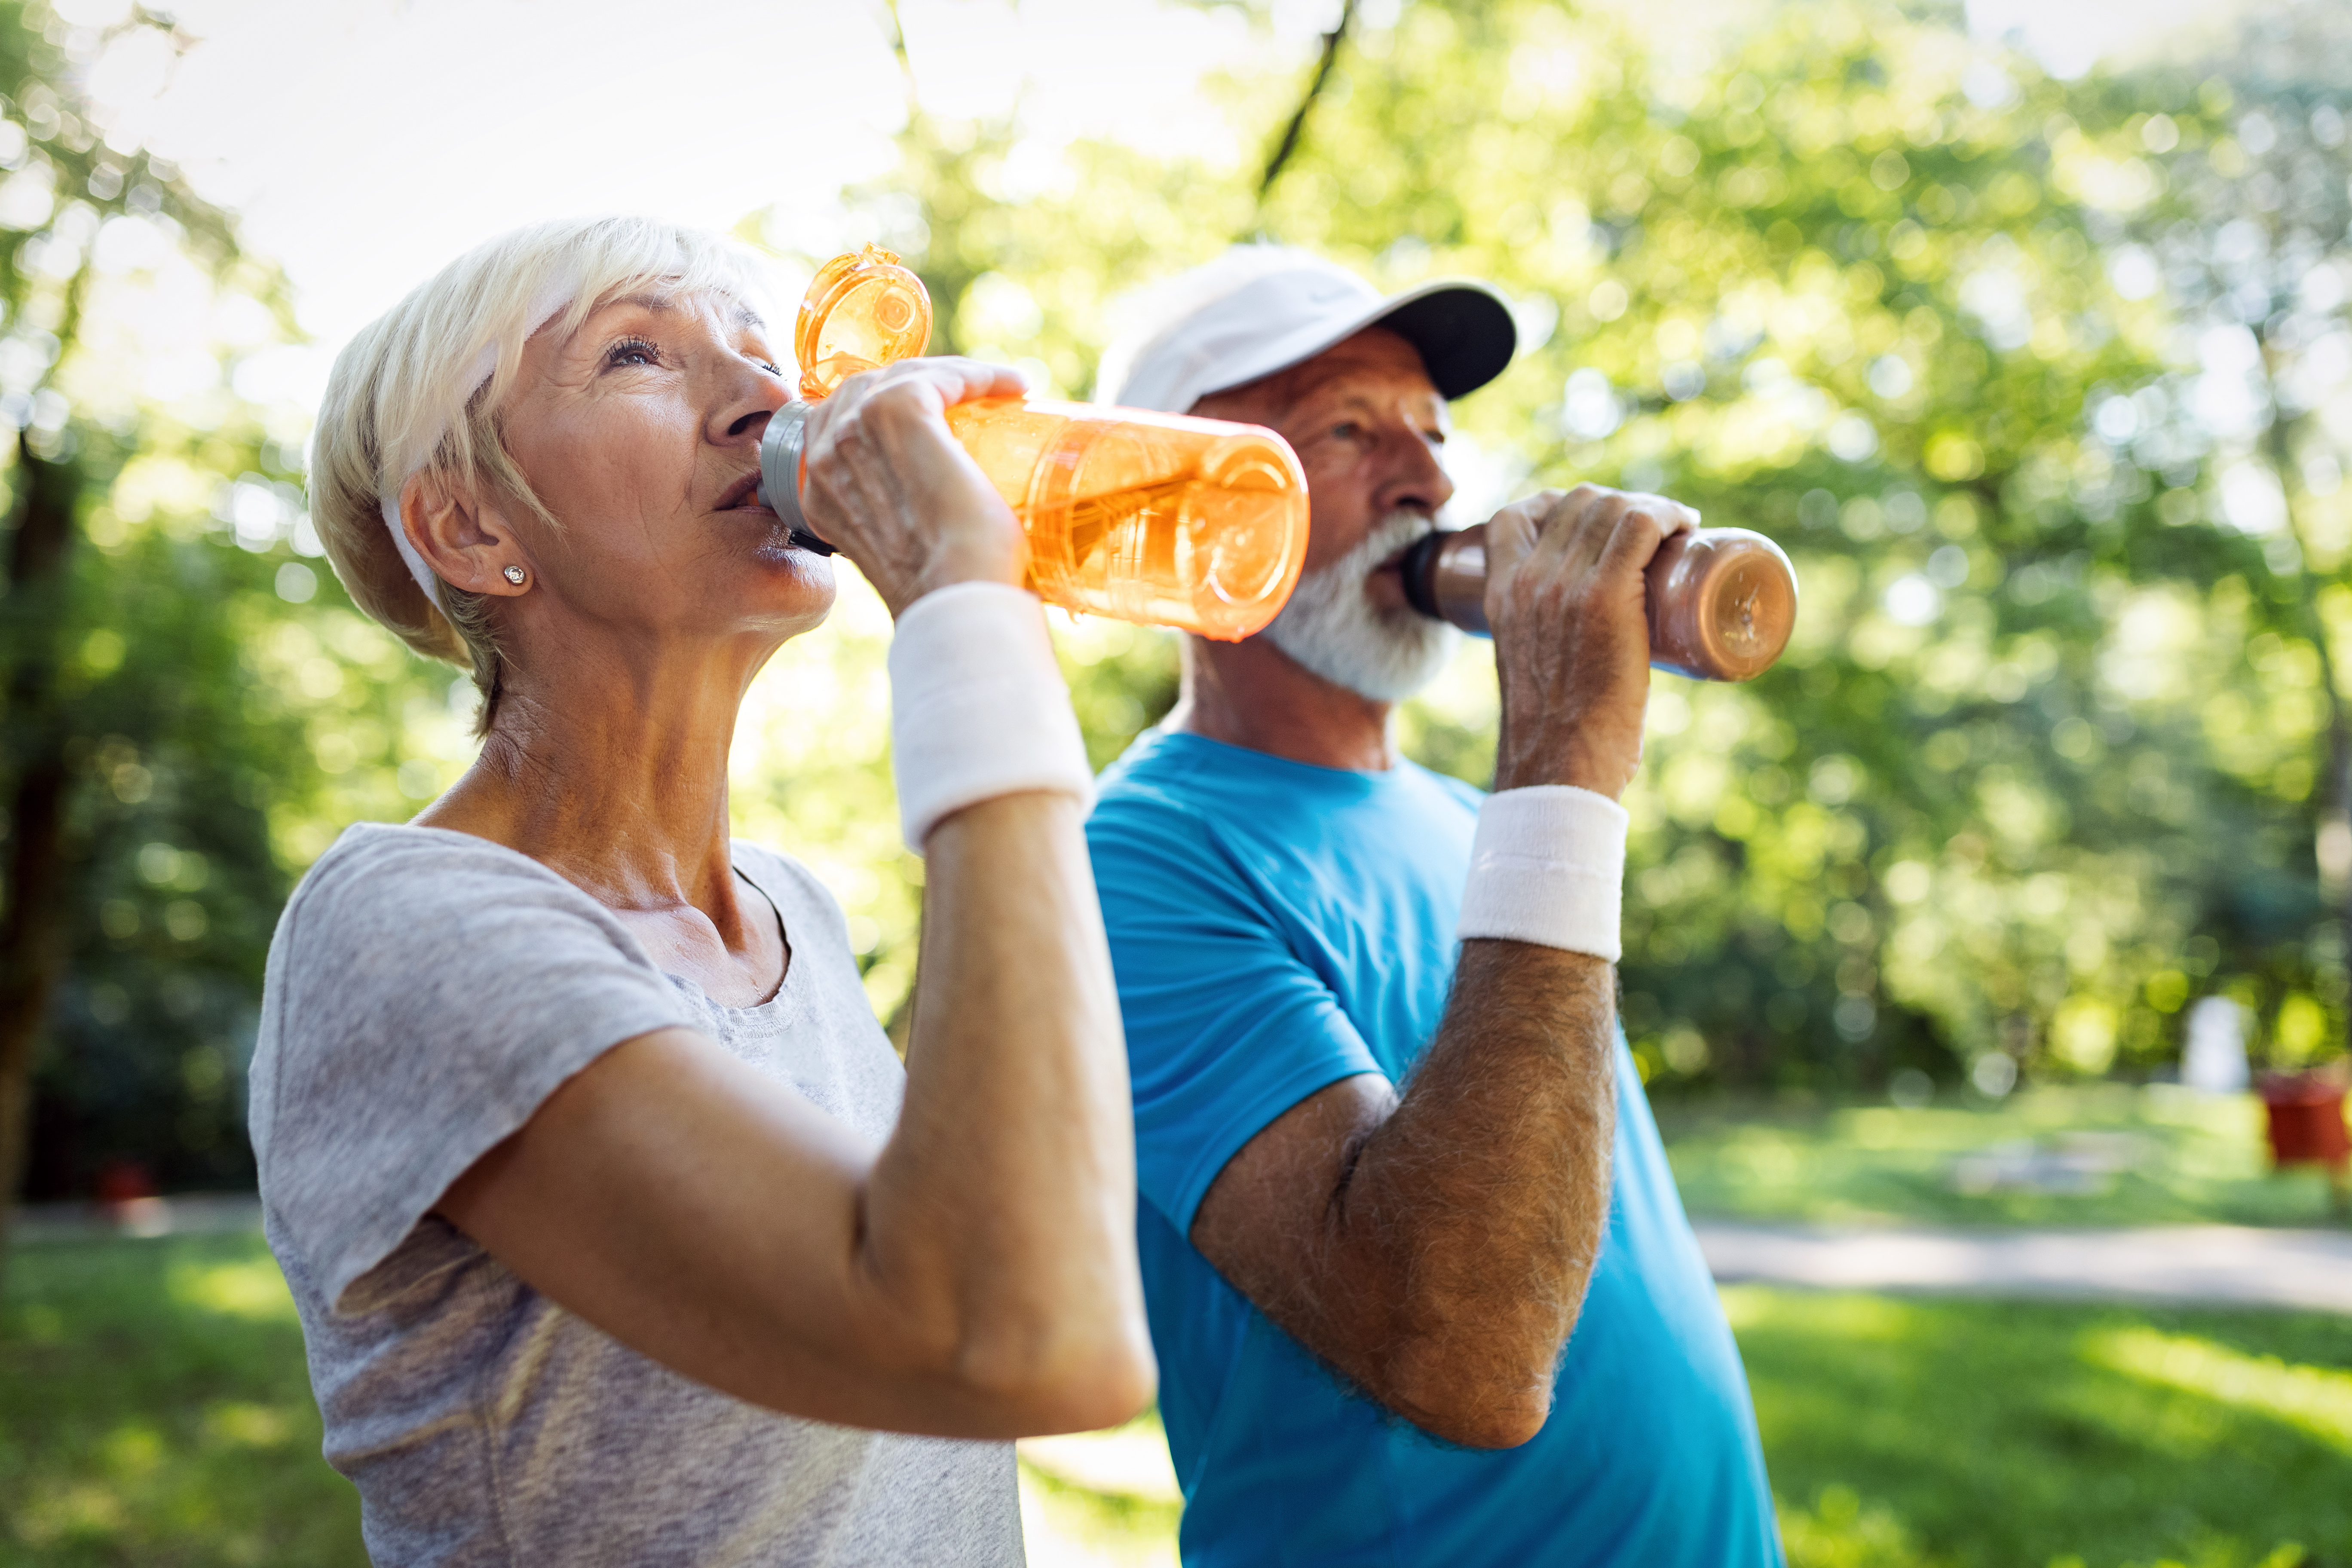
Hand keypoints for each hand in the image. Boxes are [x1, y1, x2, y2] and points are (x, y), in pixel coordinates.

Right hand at [797, 357, 1029, 617]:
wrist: (953, 598)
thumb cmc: (945, 591)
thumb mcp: (900, 552)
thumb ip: (900, 528)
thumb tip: (949, 519)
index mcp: (816, 492)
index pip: (841, 422)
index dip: (886, 407)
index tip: (938, 413)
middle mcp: (823, 457)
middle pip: (866, 389)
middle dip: (918, 383)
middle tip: (970, 398)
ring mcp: (854, 431)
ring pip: (903, 376)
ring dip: (953, 375)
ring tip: (996, 389)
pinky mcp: (898, 412)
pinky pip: (941, 376)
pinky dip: (981, 375)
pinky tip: (1012, 385)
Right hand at [1485, 485, 1695, 798]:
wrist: (1556, 768)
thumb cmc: (1552, 735)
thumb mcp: (1527, 669)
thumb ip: (1540, 647)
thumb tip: (1577, 652)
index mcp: (1498, 594)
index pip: (1514, 516)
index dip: (1561, 505)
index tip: (1599, 525)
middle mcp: (1525, 579)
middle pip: (1577, 503)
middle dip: (1620, 506)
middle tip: (1656, 536)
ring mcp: (1563, 584)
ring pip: (1612, 508)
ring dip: (1652, 509)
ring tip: (1678, 533)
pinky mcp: (1605, 596)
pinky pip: (1640, 526)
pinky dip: (1667, 515)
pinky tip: (1686, 526)